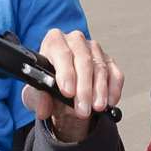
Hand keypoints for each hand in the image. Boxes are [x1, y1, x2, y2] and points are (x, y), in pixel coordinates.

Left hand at [22, 28, 122, 142]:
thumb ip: (37, 99)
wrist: (63, 92)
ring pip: (100, 68)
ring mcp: (94, 50)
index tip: (67, 92)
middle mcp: (75, 41)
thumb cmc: (48, 87)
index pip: (61, 52)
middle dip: (84, 88)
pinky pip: (115, 74)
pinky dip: (113, 89)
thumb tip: (43, 108)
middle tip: (82, 109)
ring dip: (99, 91)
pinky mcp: (109, 61)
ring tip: (96, 108)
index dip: (65, 72)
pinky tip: (110, 102)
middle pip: (83, 60)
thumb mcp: (35, 94)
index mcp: (54, 42)